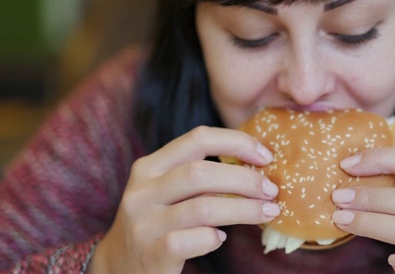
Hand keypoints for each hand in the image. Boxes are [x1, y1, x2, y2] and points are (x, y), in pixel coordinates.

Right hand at [89, 126, 279, 273]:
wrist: (119, 266)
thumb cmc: (158, 222)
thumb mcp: (168, 190)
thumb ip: (200, 175)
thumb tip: (257, 166)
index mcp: (150, 166)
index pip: (198, 138)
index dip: (237, 142)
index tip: (266, 156)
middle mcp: (143, 191)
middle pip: (202, 172)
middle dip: (245, 179)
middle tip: (271, 190)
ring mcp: (144, 224)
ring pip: (202, 208)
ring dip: (244, 209)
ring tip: (267, 212)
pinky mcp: (151, 255)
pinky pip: (191, 241)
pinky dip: (213, 238)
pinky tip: (220, 238)